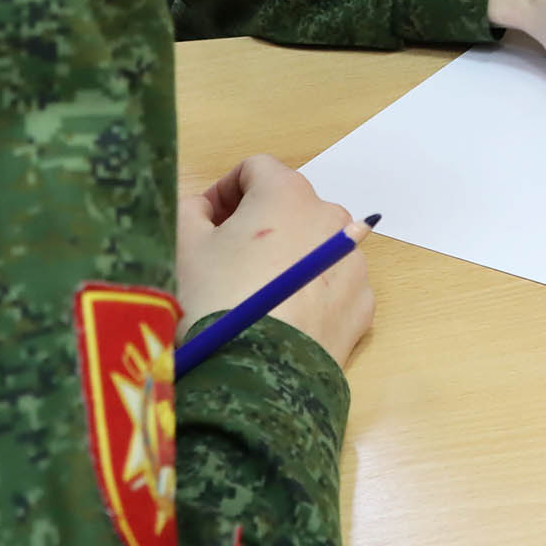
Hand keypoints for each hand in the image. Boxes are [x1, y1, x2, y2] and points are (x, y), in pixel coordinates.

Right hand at [177, 154, 373, 367]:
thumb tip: (204, 210)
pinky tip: (281, 319)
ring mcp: (353, 261)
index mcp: (287, 193)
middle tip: (225, 261)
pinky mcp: (362, 303)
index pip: (256, 169)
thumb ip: (190, 211)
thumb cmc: (213, 300)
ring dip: (287, 258)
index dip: (224, 191)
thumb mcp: (182, 246)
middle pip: (289, 207)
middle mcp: (331, 217)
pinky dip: (310, 292)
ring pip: (315, 246)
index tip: (205, 223)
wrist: (254, 376)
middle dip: (257, 225)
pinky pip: (332, 285)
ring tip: (254, 295)